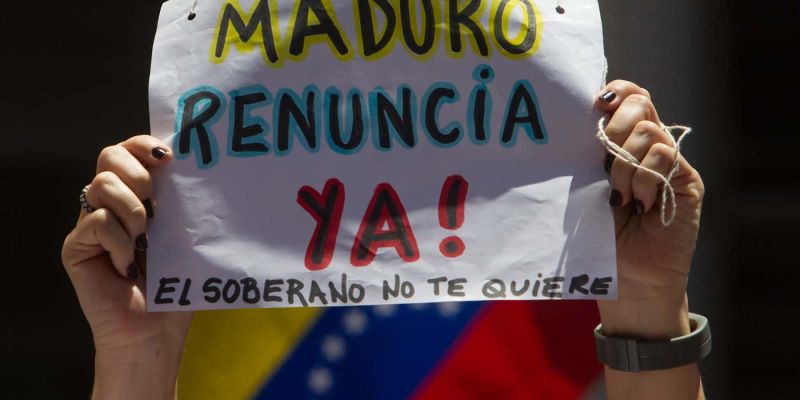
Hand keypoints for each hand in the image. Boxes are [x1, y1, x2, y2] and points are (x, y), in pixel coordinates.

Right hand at [61, 135, 192, 399]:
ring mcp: (90, 222)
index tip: (169, 156)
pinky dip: (120, 241)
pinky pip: (97, 221)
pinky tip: (127, 264)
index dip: (144, 144)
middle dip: (137, 172)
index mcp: (138, 194)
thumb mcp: (186, 233)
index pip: (130, 149)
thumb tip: (198, 166)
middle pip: (109, 156)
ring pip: (102, 185)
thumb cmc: (175, 284)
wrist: (155, 329)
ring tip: (146, 239)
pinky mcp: (76, 246)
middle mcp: (110, 203)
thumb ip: (183, 200)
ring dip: (133, 211)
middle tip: (155, 199)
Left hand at [595, 81, 704, 398]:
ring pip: (648, 130)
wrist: (625, 278)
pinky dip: (644, 179)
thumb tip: (577, 116)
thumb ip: (587, 153)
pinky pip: (664, 156)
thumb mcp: (585, 186)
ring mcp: (670, 162)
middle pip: (640, 102)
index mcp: (623, 141)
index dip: (614, 91)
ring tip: (619, 195)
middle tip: (601, 158)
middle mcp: (649, 146)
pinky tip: (640, 204)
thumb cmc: (597, 235)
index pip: (628, 95)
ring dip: (624, 163)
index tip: (593, 104)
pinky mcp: (687, 181)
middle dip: (615, 123)